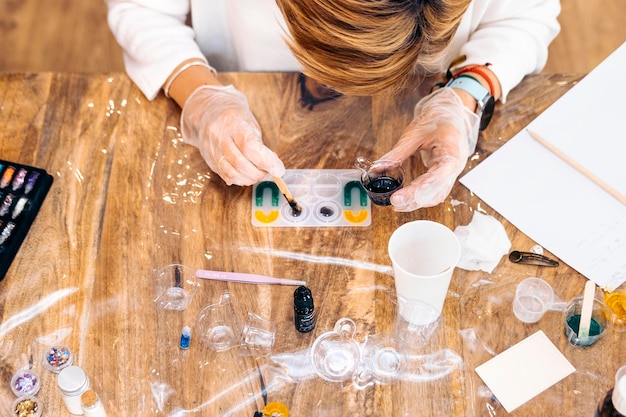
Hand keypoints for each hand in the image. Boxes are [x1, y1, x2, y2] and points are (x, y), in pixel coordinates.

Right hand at [180, 85, 284, 184]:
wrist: (208, 112)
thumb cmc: (235, 119)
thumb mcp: (251, 124)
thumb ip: (261, 146)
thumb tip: (273, 166)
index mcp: (232, 122)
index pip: (249, 146)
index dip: (266, 162)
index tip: (279, 169)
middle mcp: (218, 136)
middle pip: (240, 163)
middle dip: (259, 173)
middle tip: (269, 172)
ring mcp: (211, 150)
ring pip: (232, 173)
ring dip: (250, 179)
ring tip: (259, 174)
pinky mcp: (209, 160)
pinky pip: (226, 176)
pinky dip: (240, 179)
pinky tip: (247, 175)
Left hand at [379, 87, 479, 210]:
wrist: (451, 114)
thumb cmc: (437, 120)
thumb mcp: (415, 133)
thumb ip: (398, 152)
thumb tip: (377, 168)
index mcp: (451, 153)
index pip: (437, 178)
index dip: (419, 190)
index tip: (401, 197)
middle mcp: (455, 167)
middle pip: (436, 191)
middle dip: (415, 200)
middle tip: (394, 203)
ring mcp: (451, 173)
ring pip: (436, 195)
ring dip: (417, 202)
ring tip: (397, 204)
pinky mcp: (445, 175)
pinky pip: (435, 192)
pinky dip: (421, 197)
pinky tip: (407, 199)